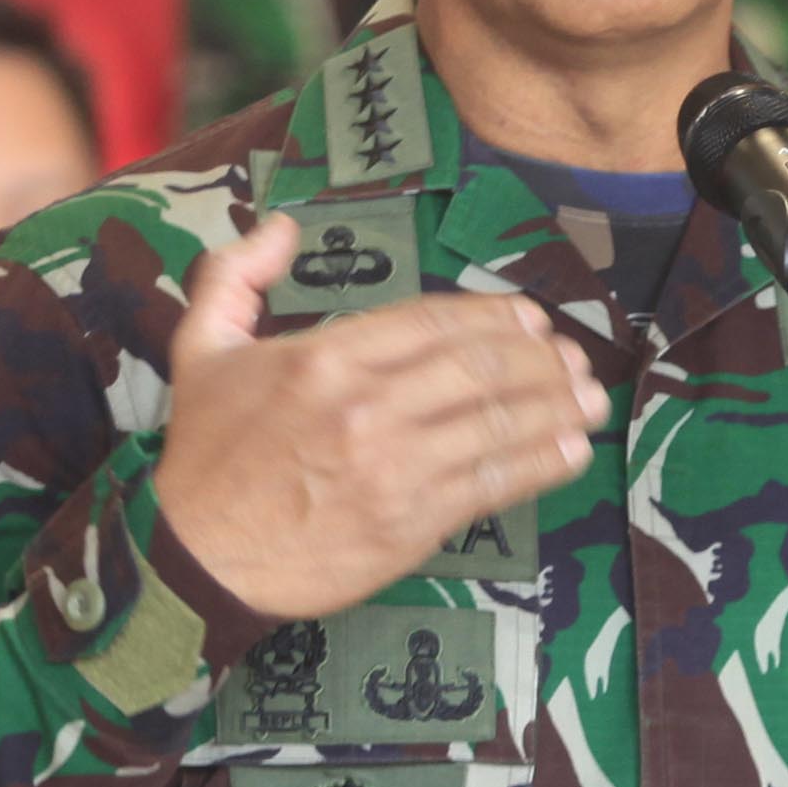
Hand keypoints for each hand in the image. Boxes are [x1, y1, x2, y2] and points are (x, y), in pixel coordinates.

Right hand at [151, 215, 608, 624]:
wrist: (197, 559)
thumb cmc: (205, 455)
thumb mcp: (200, 348)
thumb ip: (235, 275)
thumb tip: (283, 227)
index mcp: (324, 359)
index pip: (433, 322)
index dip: (494, 317)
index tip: (530, 319)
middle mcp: (366, 407)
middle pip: (477, 368)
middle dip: (538, 358)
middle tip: (572, 355)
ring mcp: (393, 467)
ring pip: (496, 423)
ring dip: (555, 406)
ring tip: (590, 396)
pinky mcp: (410, 522)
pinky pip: (492, 484)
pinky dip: (541, 463)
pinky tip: (571, 449)